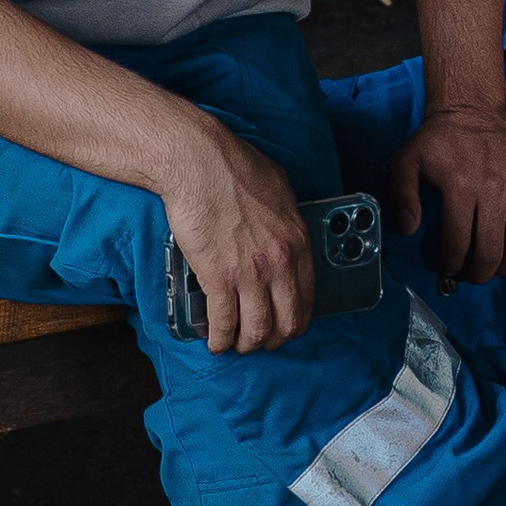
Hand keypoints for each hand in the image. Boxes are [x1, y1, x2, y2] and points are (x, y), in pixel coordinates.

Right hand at [160, 121, 313, 352]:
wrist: (197, 161)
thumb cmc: (233, 166)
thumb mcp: (279, 188)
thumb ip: (286, 219)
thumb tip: (284, 233)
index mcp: (298, 242)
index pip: (307, 299)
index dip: (293, 321)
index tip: (281, 324)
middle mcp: (280, 262)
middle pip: (286, 322)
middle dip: (273, 339)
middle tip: (259, 340)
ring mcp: (251, 273)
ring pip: (257, 329)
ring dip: (245, 344)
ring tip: (234, 344)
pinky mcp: (218, 277)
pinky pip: (224, 322)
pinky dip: (219, 339)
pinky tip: (214, 342)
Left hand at [387, 105, 505, 282]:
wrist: (473, 109)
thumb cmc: (439, 140)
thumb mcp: (407, 161)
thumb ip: (402, 196)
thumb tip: (408, 230)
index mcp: (462, 185)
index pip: (458, 243)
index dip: (451, 265)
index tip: (448, 269)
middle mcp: (496, 188)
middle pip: (491, 251)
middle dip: (479, 274)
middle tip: (471, 275)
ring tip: (494, 268)